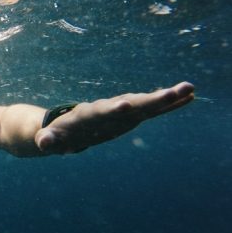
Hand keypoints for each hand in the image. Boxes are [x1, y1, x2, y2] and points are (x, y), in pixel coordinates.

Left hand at [35, 81, 194, 153]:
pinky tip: (188, 98)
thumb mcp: (48, 140)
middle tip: (174, 91)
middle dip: (151, 99)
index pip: (102, 111)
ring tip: (189, 89)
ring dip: (166, 98)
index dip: (113, 109)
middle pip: (132, 103)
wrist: (59, 126)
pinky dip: (168, 105)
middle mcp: (107, 109)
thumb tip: (42, 143)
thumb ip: (47, 140)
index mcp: (88, 115)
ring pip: (146, 104)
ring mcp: (121, 112)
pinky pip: (152, 110)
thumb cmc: (53, 135)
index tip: (125, 105)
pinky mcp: (130, 117)